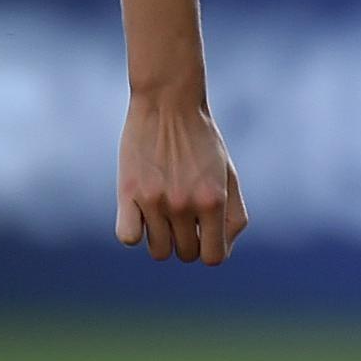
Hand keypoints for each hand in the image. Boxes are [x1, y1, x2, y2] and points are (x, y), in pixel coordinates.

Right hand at [115, 92, 249, 265]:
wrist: (169, 102)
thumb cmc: (202, 140)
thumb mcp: (228, 175)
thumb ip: (232, 215)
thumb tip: (221, 250)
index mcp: (213, 201)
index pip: (213, 257)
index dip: (209, 249)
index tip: (203, 233)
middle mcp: (184, 204)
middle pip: (185, 254)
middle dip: (187, 241)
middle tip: (183, 216)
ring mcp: (155, 201)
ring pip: (158, 250)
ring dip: (162, 238)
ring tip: (162, 213)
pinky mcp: (128, 193)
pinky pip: (127, 237)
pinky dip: (134, 231)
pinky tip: (140, 213)